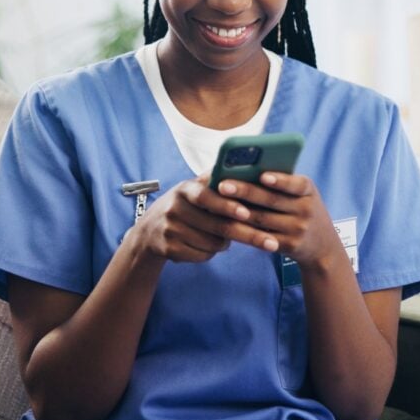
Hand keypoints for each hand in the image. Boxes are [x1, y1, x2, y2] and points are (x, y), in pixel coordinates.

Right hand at [132, 176, 279, 263]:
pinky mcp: (169, 250)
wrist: (149, 231)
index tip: (247, 212)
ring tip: (225, 235)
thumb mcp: (195, 188)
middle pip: (218, 227)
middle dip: (248, 235)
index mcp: (185, 189)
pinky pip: (203, 256)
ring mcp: (170, 230)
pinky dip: (211, 252)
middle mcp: (175, 208)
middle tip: (270, 243)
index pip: (207, 197)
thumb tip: (248, 164)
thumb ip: (216, 179)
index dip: (227, 205)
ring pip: (213, 244)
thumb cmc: (185, 205)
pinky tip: (207, 244)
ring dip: (226, 243)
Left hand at [216, 173, 343, 269]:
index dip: (279, 180)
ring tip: (218, 202)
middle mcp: (305, 209)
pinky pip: (261, 237)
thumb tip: (246, 168)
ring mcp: (298, 229)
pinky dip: (243, 229)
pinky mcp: (288, 246)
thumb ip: (283, 183)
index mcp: (308, 190)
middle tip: (223, 185)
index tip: (262, 176)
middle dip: (245, 191)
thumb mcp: (303, 195)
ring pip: (262, 219)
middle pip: (271, 200)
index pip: (295, 184)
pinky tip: (227, 222)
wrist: (324, 246)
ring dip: (238, 211)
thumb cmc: (304, 210)